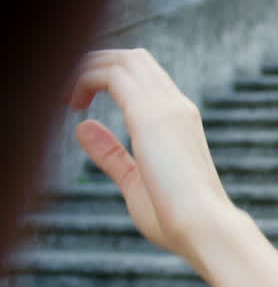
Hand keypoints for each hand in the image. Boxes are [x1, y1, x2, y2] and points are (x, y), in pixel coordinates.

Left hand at [68, 49, 235, 263]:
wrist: (204, 228)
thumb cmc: (176, 218)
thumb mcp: (135, 180)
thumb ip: (110, 153)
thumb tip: (83, 126)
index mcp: (179, 121)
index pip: (144, 76)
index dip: (108, 77)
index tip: (81, 101)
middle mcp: (175, 106)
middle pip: (133, 58)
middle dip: (94, 64)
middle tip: (67, 94)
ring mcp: (166, 107)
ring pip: (122, 59)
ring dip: (87, 68)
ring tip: (65, 95)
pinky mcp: (150, 115)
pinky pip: (110, 76)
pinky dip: (84, 78)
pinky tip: (71, 102)